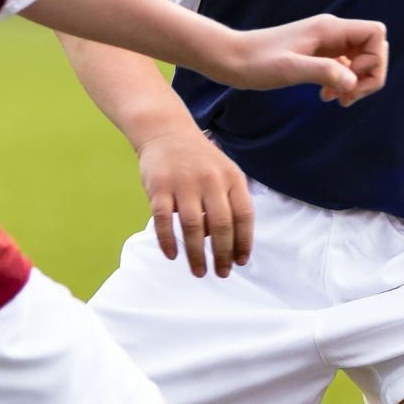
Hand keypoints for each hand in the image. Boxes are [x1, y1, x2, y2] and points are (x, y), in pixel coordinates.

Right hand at [139, 129, 252, 277]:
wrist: (165, 130)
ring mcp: (183, 183)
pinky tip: (172, 255)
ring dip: (197, 254)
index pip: (244, 216)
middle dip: (223, 255)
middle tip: (222, 273)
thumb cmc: (199, 160)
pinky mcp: (158, 186)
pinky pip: (163, 220)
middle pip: (221, 226)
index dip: (244, 242)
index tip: (240, 262)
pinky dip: (167, 240)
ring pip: (193, 227)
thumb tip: (229, 245)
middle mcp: (210, 180)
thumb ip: (230, 203)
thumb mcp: (224, 173)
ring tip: (199, 272)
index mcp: (231, 177)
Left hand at [218, 15, 388, 104]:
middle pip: (374, 48)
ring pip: (361, 59)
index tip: (353, 79)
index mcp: (330, 29)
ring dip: (357, 82)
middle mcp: (332, 32)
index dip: (375, 59)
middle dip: (369, 75)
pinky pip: (345, 66)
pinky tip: (326, 96)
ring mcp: (326, 43)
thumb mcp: (290, 69)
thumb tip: (354, 82)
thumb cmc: (257, 62)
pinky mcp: (317, 54)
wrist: (232, 59)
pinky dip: (342, 83)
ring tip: (338, 100)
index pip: (375, 34)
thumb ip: (324, 72)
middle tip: (349, 97)